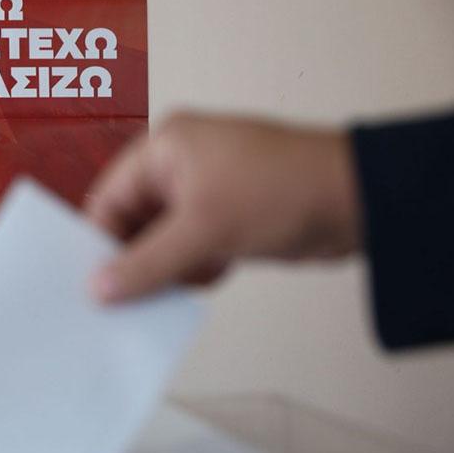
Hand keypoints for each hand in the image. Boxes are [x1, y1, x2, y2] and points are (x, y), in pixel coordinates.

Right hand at [85, 111, 359, 302]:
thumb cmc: (278, 193)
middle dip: (133, 259)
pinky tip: (207, 279)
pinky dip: (194, 269)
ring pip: (163, 240)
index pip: (109, 197)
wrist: (360, 200)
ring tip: (168, 293)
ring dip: (166, 269)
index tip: (93, 285)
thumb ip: (147, 263)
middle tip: (123, 303)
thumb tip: (98, 290)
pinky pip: (192, 249)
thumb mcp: (203, 231)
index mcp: (164, 149)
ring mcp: (205, 193)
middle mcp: (178, 167)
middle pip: (134, 221)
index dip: (99, 240)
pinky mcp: (228, 218)